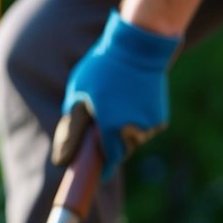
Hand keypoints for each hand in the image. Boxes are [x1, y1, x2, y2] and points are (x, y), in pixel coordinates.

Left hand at [53, 10, 179, 179]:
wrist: (139, 47)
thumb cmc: (102, 70)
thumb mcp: (77, 98)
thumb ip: (71, 132)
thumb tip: (61, 161)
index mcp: (113, 129)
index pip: (107, 164)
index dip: (100, 171)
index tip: (93, 176)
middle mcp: (135, 131)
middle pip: (118, 152)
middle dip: (107, 144)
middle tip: (98, 122)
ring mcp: (151, 125)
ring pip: (130, 140)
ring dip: (120, 131)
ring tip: (114, 104)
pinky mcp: (160, 118)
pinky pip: (143, 129)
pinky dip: (134, 122)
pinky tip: (129, 101)